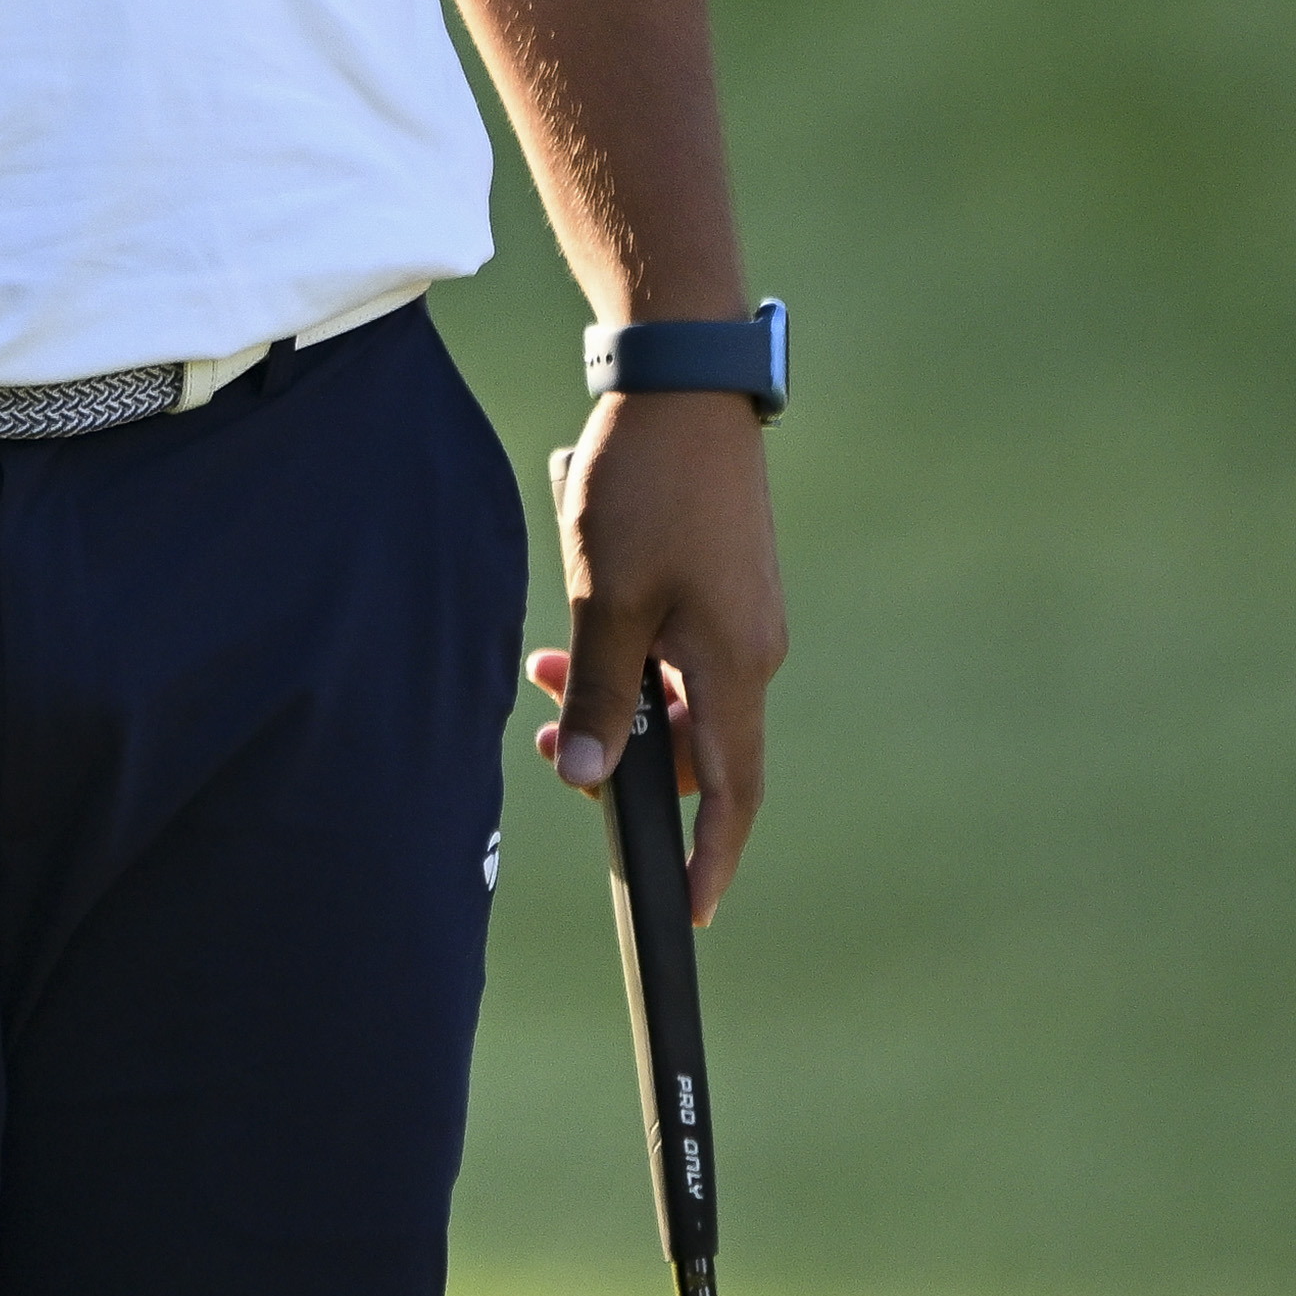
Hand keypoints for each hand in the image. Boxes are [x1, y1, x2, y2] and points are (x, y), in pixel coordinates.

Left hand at [532, 393, 788, 924]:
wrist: (683, 384)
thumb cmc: (644, 488)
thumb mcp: (605, 598)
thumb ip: (597, 693)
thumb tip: (585, 776)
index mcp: (733, 666)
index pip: (730, 790)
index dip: (711, 855)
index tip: (692, 911)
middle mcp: (752, 650)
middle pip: (694, 744)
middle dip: (622, 754)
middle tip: (546, 743)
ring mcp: (743, 613)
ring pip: (675, 689)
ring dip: (613, 692)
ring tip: (543, 665)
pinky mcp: (726, 581)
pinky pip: (676, 644)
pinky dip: (628, 647)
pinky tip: (578, 616)